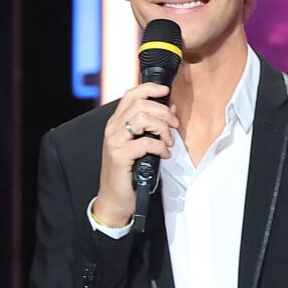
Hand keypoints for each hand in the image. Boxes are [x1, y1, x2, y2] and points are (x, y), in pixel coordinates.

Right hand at [93, 83, 178, 226]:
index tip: (166, 91)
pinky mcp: (119, 156)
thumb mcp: (141, 145)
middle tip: (174, 125)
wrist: (114, 199)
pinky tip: (164, 154)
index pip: (131, 95)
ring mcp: (114, 142)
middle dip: (163, 112)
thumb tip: (171, 109)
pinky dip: (160, 147)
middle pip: (140, 105)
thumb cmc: (128, 173)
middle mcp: (113, 129)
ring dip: (162, 128)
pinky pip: (145, 142)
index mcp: (116, 123)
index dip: (149, 88)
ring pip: (142, 119)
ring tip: (169, 141)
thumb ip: (153, 126)